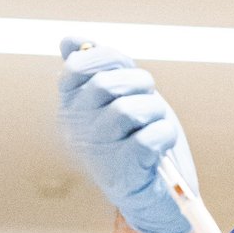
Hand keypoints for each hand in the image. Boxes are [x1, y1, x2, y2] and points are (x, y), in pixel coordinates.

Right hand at [57, 37, 196, 232]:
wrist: (157, 192)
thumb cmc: (138, 139)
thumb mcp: (119, 96)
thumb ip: (99, 66)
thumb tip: (68, 40)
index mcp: (70, 106)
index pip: (78, 65)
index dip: (111, 60)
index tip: (126, 73)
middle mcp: (76, 130)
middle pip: (107, 84)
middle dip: (140, 83)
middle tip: (148, 98)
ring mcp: (98, 152)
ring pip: (130, 109)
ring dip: (155, 111)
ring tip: (155, 123)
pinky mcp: (123, 172)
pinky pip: (150, 136)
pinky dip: (165, 134)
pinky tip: (161, 145)